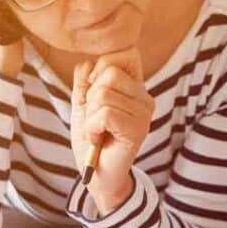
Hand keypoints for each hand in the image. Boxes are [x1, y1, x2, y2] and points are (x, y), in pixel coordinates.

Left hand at [70, 47, 154, 212]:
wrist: (96, 174)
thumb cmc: (92, 138)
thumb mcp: (82, 104)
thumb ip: (84, 81)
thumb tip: (87, 63)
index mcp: (134, 87)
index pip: (125, 53)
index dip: (102, 65)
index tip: (94, 87)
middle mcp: (144, 97)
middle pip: (108, 72)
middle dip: (91, 96)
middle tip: (95, 118)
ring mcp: (144, 114)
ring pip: (103, 94)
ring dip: (90, 116)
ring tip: (97, 130)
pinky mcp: (137, 130)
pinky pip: (104, 114)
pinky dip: (93, 127)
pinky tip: (99, 138)